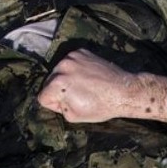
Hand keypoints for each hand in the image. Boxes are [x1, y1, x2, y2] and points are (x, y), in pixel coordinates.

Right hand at [37, 48, 166, 123]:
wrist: (123, 91)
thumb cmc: (101, 106)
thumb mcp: (74, 116)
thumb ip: (59, 107)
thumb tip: (56, 99)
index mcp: (58, 84)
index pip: (43, 96)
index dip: (55, 104)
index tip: (69, 104)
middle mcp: (62, 66)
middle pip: (49, 81)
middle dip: (59, 90)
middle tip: (77, 96)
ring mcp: (72, 57)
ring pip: (59, 70)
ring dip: (67, 78)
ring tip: (84, 86)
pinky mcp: (81, 51)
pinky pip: (70, 62)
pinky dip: (76, 69)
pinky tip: (88, 77)